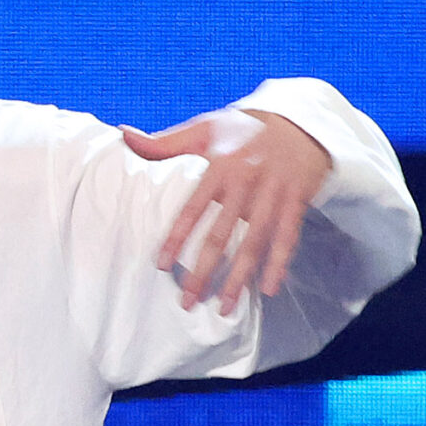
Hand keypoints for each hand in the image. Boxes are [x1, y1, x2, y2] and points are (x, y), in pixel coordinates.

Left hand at [120, 110, 331, 315]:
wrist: (302, 118)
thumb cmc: (246, 127)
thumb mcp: (206, 127)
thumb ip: (165, 141)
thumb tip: (124, 135)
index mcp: (220, 166)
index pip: (193, 208)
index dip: (177, 237)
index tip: (163, 266)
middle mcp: (246, 181)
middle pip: (221, 234)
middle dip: (204, 271)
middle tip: (189, 302)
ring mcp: (273, 193)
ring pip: (254, 241)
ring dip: (240, 277)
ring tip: (225, 307)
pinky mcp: (296, 200)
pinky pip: (288, 236)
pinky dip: (279, 263)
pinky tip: (269, 290)